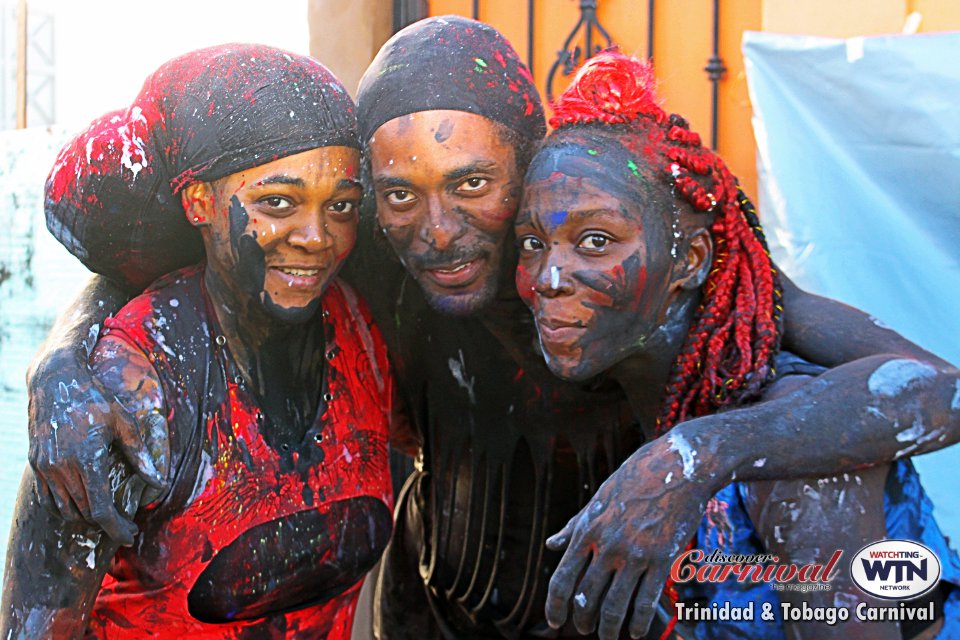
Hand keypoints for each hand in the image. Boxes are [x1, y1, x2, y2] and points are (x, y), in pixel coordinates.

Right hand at [27, 349, 167, 544]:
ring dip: (86, 518)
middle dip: (106, 525)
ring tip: (108, 515)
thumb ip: (140, 455)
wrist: (55, 380)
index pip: (100, 510)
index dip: (116, 527)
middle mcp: (61, 468)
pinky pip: (50, 497)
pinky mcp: (36, 463)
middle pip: (84, 514)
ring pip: (65, 510)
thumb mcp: (125, 422)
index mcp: (86, 459)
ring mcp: (45, 467)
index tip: (131, 534)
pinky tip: (85, 502)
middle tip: (126, 526)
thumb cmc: (95, 398)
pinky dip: (67, 506)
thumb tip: (159, 482)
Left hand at [544, 430, 716, 639]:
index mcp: (587, 530)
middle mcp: (607, 545)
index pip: (562, 579)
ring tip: (607, 635)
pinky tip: (636, 631)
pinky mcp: (662, 560)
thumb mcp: (598, 499)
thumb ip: (575, 525)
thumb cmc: (635, 479)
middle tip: (584, 629)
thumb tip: (551, 544)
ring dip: (608, 628)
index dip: (555, 606)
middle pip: (586, 598)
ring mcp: (635, 554)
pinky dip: (639, 623)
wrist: (678, 466)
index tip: (555, 620)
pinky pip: (646, 601)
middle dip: (583, 620)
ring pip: (615, 606)